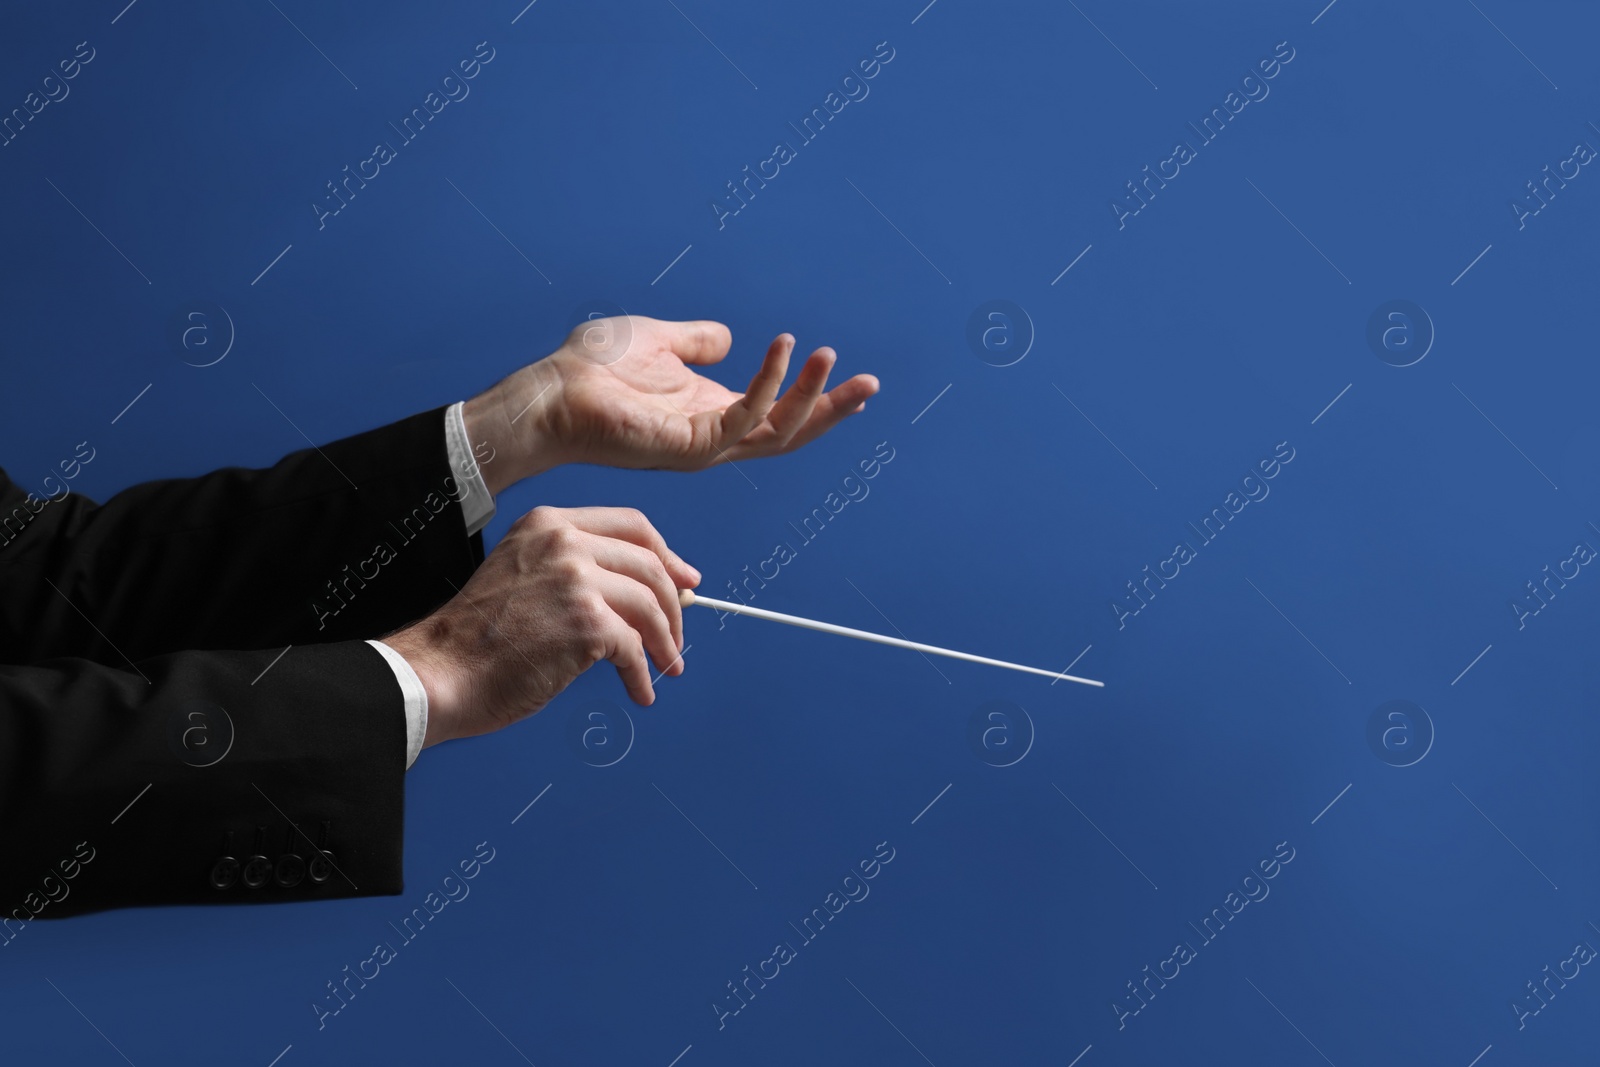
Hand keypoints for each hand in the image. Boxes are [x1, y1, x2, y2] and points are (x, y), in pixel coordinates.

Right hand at [383, 506, 698, 746]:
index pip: (631, 525)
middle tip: (678, 636)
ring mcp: (577, 579)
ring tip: (667, 666)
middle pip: (650, 565)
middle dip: (674, 605)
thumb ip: (575, 571)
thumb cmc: (477, 639)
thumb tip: (642, 594)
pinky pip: (635, 648)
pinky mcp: (586, 623)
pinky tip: (640, 690)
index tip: (686, 580)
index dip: (666, 555)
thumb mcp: (524, 575)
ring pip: (650, 605)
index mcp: (549, 524)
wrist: (440, 672)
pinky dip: (643, 674)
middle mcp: (565, 542)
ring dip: (666, 642)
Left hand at [463, 317, 879, 490]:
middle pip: (790, 433)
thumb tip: (727, 337)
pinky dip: (769, 384)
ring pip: (777, 432)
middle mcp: (715, 436)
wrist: (552, 393)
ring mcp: (705, 446)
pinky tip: (782, 350)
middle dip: (832, 410)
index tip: (845, 370)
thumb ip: (697, 340)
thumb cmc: (594, 369)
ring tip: (827, 356)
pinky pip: (745, 417)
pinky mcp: (691, 445)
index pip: (777, 413)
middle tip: (870, 385)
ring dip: (810, 397)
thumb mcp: (658, 339)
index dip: (814, 396)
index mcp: (711, 413)